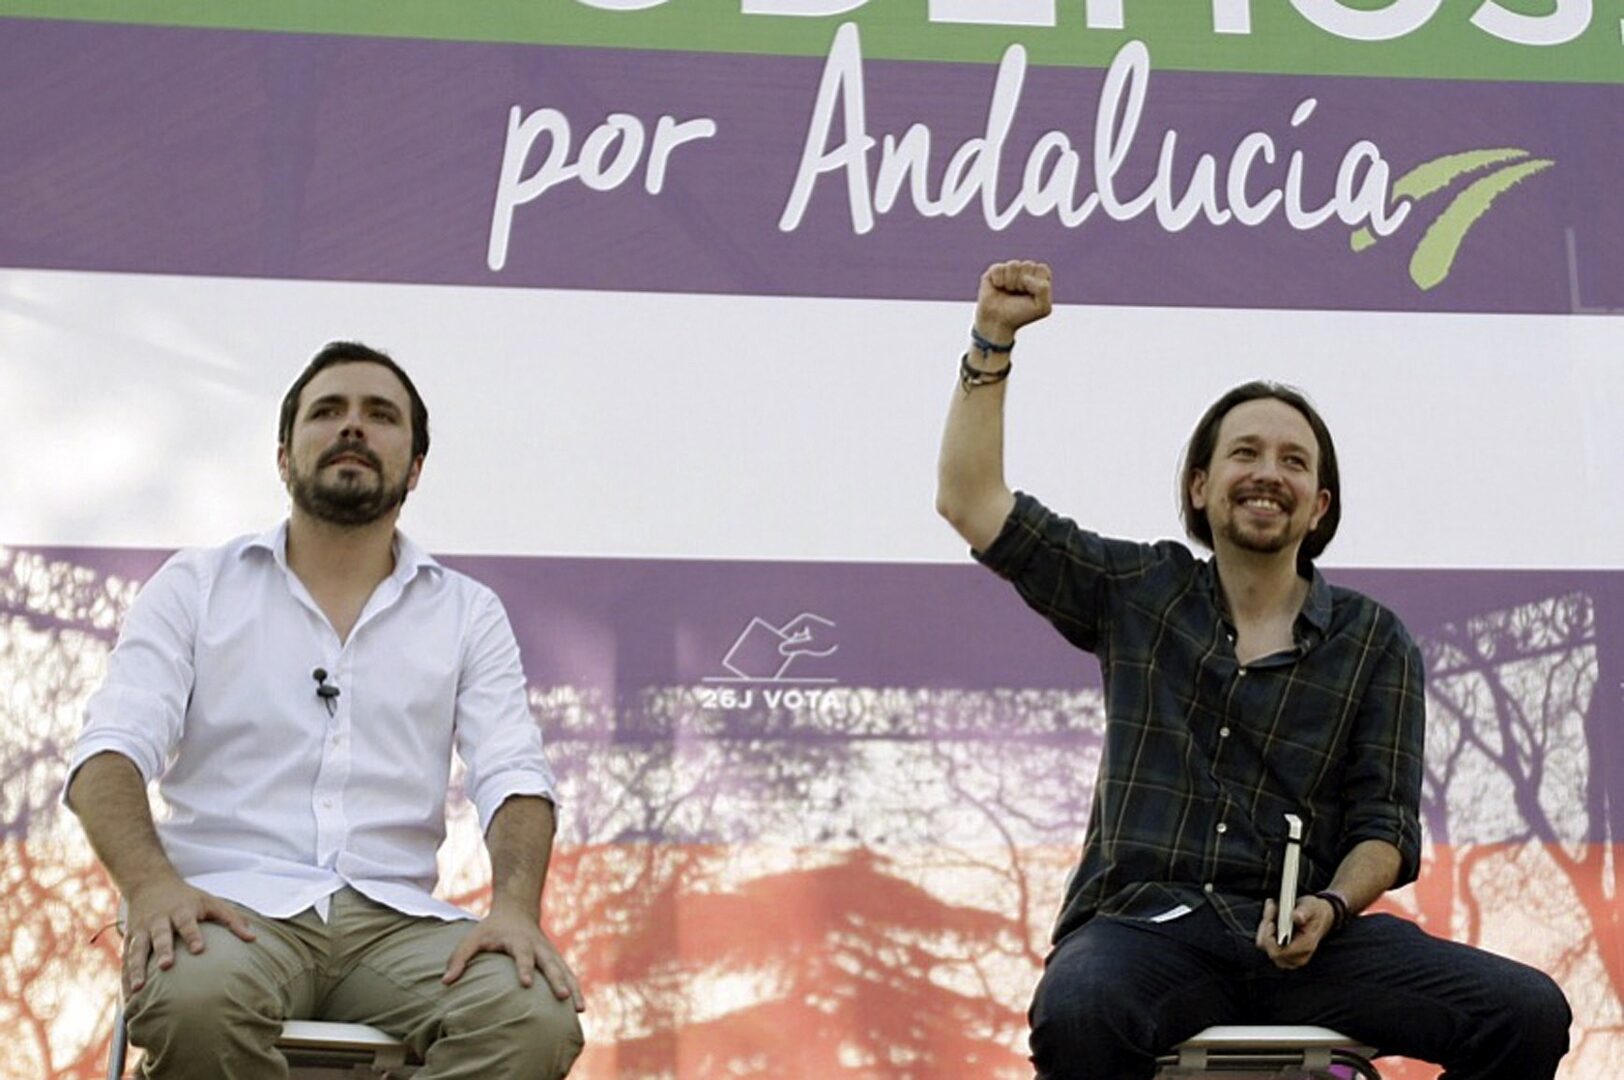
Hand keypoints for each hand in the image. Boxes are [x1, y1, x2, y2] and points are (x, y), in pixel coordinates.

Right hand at [122, 878, 255, 994]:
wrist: (150, 883)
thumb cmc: (188, 898)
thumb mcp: (211, 902)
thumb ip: (232, 919)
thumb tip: (254, 939)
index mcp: (181, 911)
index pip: (187, 923)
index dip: (193, 935)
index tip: (198, 950)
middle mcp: (159, 920)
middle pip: (160, 936)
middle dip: (162, 950)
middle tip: (165, 966)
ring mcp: (142, 930)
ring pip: (137, 950)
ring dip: (136, 969)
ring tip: (137, 989)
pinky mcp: (130, 940)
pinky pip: (125, 960)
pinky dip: (124, 978)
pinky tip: (127, 998)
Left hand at [443, 904, 584, 1011]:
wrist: (517, 911)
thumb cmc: (491, 929)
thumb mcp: (472, 938)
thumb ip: (459, 958)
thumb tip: (445, 982)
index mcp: (519, 941)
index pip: (522, 955)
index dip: (525, 968)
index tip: (527, 984)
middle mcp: (538, 947)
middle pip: (550, 964)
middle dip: (557, 980)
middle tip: (563, 996)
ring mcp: (549, 953)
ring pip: (564, 970)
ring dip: (573, 988)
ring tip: (580, 1009)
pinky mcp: (555, 959)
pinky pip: (568, 974)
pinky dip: (576, 988)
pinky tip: (581, 1008)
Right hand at [975, 260, 1052, 342]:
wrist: (998, 322)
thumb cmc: (1021, 314)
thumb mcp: (1042, 308)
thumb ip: (1044, 289)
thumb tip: (1025, 277)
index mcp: (1039, 277)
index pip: (1042, 268)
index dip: (1036, 283)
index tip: (1031, 296)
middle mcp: (1024, 271)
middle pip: (1028, 264)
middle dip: (1023, 284)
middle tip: (1018, 295)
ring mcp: (1009, 270)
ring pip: (1014, 264)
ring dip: (1011, 282)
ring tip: (1008, 292)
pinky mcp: (994, 271)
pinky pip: (999, 268)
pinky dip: (999, 280)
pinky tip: (998, 287)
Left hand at [1254, 896, 1335, 969]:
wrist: (1321, 918)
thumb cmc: (1314, 912)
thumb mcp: (1311, 907)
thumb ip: (1304, 912)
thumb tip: (1297, 917)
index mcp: (1306, 945)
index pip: (1279, 951)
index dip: (1270, 937)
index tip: (1270, 922)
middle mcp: (1299, 957)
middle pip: (1270, 951)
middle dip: (1265, 931)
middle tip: (1270, 912)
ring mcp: (1292, 959)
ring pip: (1266, 949)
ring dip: (1264, 931)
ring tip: (1272, 916)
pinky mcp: (1285, 957)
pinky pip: (1268, 948)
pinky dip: (1266, 934)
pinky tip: (1272, 923)